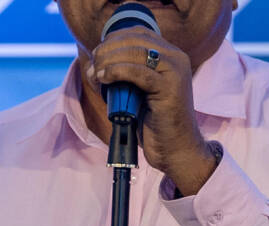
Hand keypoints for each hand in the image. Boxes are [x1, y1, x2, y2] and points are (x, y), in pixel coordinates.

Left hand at [86, 29, 217, 195]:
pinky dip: (117, 71)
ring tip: (96, 74)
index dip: (112, 40)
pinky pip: (138, 72)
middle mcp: (176, 58)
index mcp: (170, 55)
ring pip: (135, 53)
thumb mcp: (136, 92)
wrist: (175, 149)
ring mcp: (175, 71)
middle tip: (93, 67)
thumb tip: (94, 66)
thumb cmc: (152, 123)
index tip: (97, 56)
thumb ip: (123, 75)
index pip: (136, 33)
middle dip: (107, 50)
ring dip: (108, 60)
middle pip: (134, 40)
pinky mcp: (170, 88)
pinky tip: (103, 78)